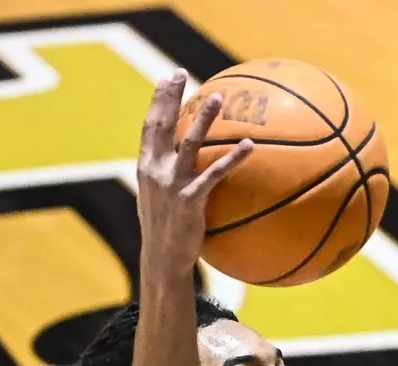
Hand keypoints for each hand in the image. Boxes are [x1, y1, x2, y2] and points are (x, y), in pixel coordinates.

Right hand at [136, 71, 252, 273]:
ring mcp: (173, 184)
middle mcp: (156, 171)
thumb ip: (168, 177)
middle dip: (171, 98)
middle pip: (163, 125)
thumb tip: (185, 165)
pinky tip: (250, 146)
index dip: (157, 101)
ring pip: (189, 143)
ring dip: (204, 119)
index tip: (166, 79)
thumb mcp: (160, 199)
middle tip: (181, 74)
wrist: (163, 259)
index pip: (150, 127)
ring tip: (218, 98)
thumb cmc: (166, 231)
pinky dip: (233, 159)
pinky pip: (215, 174)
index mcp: (147, 167)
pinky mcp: (191, 200)